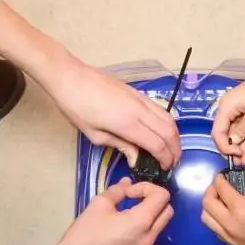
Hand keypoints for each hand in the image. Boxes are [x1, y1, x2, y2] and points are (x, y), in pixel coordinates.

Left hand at [49, 55, 180, 168]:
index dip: (165, 159)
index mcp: (127, 123)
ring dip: (175, 136)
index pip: (157, 144)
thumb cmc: (76, 107)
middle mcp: (139, 110)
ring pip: (169, 118)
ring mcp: (141, 99)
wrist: (70, 76)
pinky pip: (161, 109)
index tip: (164, 168)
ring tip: (171, 149)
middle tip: (172, 163)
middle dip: (175, 149)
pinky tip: (162, 131)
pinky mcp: (139, 93)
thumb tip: (136, 157)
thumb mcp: (93, 134)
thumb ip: (119, 145)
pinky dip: (167, 123)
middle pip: (169, 131)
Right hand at [56, 177, 173, 244]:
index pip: (163, 196)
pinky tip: (125, 219)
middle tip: (132, 196)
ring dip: (151, 210)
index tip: (128, 191)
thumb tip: (127, 182)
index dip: (147, 187)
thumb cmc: (85, 234)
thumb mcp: (99, 205)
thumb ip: (117, 190)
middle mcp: (150, 235)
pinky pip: (151, 232)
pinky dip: (146, 221)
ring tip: (128, 206)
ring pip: (161, 222)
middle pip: (167, 209)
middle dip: (153, 198)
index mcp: (142, 222)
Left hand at [201, 173, 244, 244]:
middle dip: (210, 191)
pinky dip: (215, 220)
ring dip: (209, 207)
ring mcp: (227, 237)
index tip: (222, 175)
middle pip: (206, 204)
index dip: (219, 179)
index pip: (221, 189)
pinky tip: (227, 216)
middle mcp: (229, 223)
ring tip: (221, 202)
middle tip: (220, 187)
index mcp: (240, 209)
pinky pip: (215, 230)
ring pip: (206, 219)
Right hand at [211, 64, 244, 162]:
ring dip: (238, 146)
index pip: (217, 133)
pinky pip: (239, 127)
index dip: (225, 147)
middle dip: (231, 149)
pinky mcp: (244, 110)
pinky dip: (242, 138)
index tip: (237, 155)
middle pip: (223, 133)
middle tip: (243, 161)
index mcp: (226, 107)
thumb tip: (233, 142)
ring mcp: (236, 108)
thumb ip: (242, 130)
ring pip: (231, 132)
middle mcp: (227, 107)